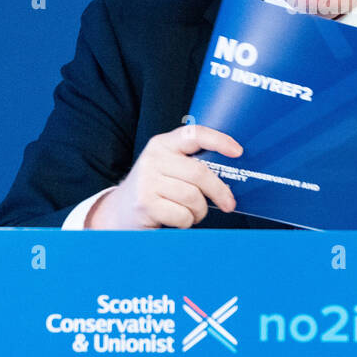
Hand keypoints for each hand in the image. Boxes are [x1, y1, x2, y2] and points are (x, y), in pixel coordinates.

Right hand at [86, 124, 241, 229]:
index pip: (194, 134)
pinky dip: (187, 222)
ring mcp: (147, 181)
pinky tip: (177, 220)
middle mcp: (153, 158)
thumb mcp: (169, 168)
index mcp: (163, 144)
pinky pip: (182, 215)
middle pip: (199, 173)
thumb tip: (230, 175)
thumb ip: (191, 165)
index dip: (218, 140)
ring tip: (193, 213)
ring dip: (199, 211)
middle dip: (219, 191)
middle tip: (229, 204)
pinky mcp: (145, 203)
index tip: (238, 151)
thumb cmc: (154, 190)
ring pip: (193, 197)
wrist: (119, 212)